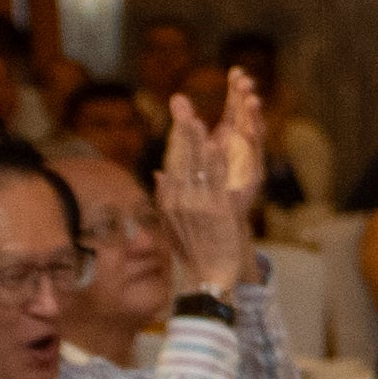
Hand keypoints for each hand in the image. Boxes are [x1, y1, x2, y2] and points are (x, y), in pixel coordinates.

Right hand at [155, 76, 261, 298]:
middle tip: (181, 102)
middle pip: (180, 157)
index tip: (179, 113)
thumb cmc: (195, 250)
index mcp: (169, 199)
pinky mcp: (217, 212)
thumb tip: (160, 173)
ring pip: (197, 166)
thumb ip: (167, 196)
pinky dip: (216, 162)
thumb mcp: (174, 222)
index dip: (175, 135)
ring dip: (197, 140)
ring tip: (197, 118)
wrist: (210, 276)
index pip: (172, 160)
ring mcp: (197, 205)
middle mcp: (179, 200)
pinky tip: (218, 144)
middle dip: (181, 128)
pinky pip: (216, 182)